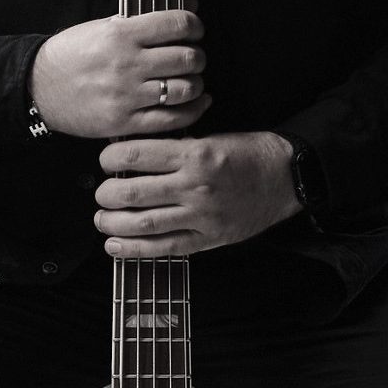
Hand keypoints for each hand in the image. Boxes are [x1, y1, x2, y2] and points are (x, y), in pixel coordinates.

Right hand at [30, 9, 210, 138]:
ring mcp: (127, 96)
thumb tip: (189, 4)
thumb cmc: (72, 54)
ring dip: (196, 84)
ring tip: (190, 81)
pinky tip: (194, 103)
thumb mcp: (102, 28)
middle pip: (187, 58)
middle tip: (193, 59)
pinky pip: (172, 120)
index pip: (177, 24)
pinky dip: (191, 111)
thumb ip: (144, 20)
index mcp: (121, 34)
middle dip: (198, 57)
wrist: (38, 87)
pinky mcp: (124, 122)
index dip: (195, 26)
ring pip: (185, 89)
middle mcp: (127, 64)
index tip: (195, 31)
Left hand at [94, 132, 299, 256]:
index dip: (111, 158)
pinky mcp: (207, 238)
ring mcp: (201, 215)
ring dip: (113, 223)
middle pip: (133, 192)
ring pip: (143, 223)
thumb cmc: (248, 154)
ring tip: (102, 219)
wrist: (285, 177)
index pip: (137, 154)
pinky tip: (115, 246)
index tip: (105, 161)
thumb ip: (173, 149)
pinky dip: (135, 249)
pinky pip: (165, 247)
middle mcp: (195, 186)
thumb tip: (133, 155)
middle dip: (107, 195)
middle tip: (101, 194)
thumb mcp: (210, 138)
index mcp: (194, 154)